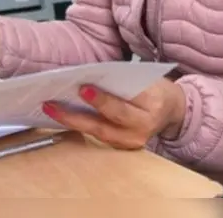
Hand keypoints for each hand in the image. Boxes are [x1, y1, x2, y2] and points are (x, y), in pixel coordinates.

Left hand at [42, 79, 186, 149]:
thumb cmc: (155, 89)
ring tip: (51, 108)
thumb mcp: (145, 79)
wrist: (171, 110)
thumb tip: (86, 75)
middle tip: (55, 104)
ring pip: (98, 134)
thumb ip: (121, 80)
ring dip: (72, 122)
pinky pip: (98, 138)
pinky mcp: (123, 147)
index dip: (102, 100)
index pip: (123, 106)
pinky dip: (79, 127)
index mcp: (152, 107)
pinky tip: (63, 116)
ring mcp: (132, 142)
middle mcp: (142, 130)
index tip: (83, 88)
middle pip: (106, 125)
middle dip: (78, 116)